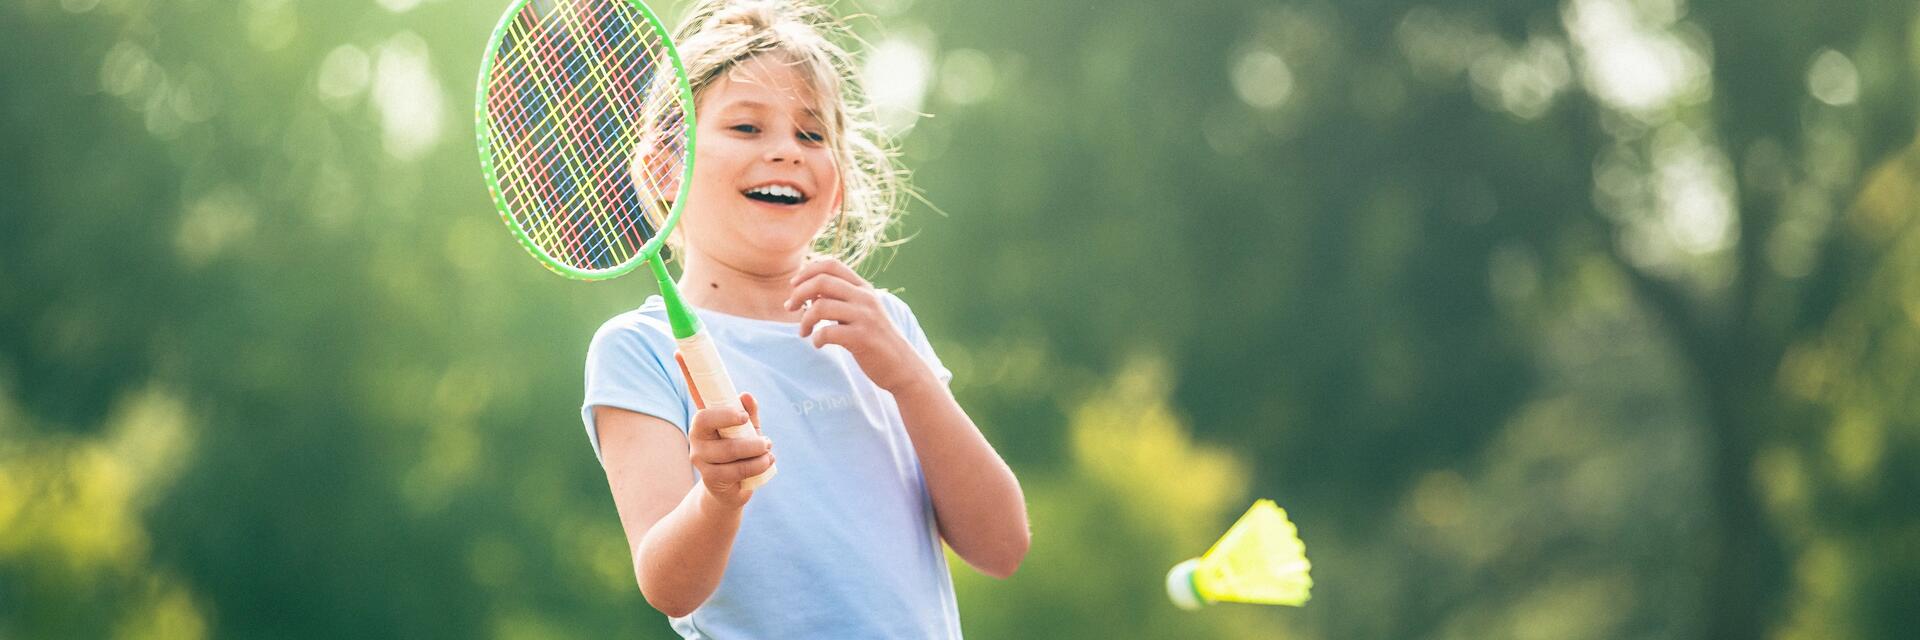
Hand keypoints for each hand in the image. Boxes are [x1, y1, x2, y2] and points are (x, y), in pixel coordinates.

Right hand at [685, 391, 772, 509]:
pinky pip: (737, 472)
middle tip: (768, 442)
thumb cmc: (736, 449)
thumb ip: (747, 412)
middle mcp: (697, 445)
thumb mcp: (743, 429)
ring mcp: (703, 465)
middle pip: (725, 444)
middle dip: (752, 443)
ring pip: (732, 458)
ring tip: (769, 453)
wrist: (728, 483)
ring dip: (757, 455)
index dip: (725, 416)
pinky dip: (756, 467)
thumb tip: (746, 396)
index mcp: (700, 427)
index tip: (744, 416)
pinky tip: (766, 462)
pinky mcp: (712, 480)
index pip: (704, 418)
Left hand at [785, 257, 931, 393]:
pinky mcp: (862, 338)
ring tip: (804, 332)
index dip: (808, 271)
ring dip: (804, 320)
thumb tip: (807, 290)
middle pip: (821, 282)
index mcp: (864, 288)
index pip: (831, 265)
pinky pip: (827, 332)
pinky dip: (816, 338)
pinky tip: (818, 343)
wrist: (902, 365)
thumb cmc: (874, 338)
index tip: (794, 285)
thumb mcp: (862, 310)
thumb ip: (841, 298)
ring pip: (820, 307)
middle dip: (798, 293)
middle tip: (790, 308)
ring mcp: (865, 317)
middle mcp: (865, 298)